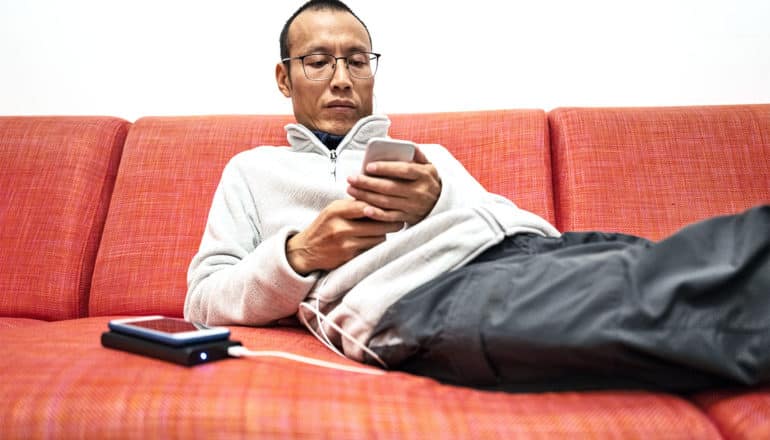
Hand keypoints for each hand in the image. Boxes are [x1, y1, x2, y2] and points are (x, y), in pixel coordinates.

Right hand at [286, 199, 403, 274]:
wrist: (305, 250)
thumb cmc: (323, 227)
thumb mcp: (333, 210)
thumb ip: (353, 205)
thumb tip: (379, 199)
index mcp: (337, 211)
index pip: (367, 205)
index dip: (382, 206)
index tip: (393, 206)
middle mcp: (340, 227)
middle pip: (377, 224)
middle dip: (391, 223)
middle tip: (400, 221)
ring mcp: (345, 244)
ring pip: (377, 238)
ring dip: (384, 235)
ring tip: (386, 231)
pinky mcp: (348, 257)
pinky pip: (371, 250)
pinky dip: (375, 246)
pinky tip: (375, 241)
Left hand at [346, 147, 440, 224]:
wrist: (442, 205)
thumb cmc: (428, 181)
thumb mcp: (429, 166)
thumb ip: (418, 154)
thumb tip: (406, 144)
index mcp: (424, 175)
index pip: (404, 170)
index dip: (386, 168)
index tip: (368, 166)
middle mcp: (419, 191)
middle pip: (390, 187)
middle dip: (368, 183)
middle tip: (351, 178)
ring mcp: (413, 206)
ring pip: (387, 202)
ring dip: (366, 196)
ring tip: (351, 190)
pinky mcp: (408, 218)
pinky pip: (390, 217)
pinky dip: (377, 215)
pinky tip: (364, 209)